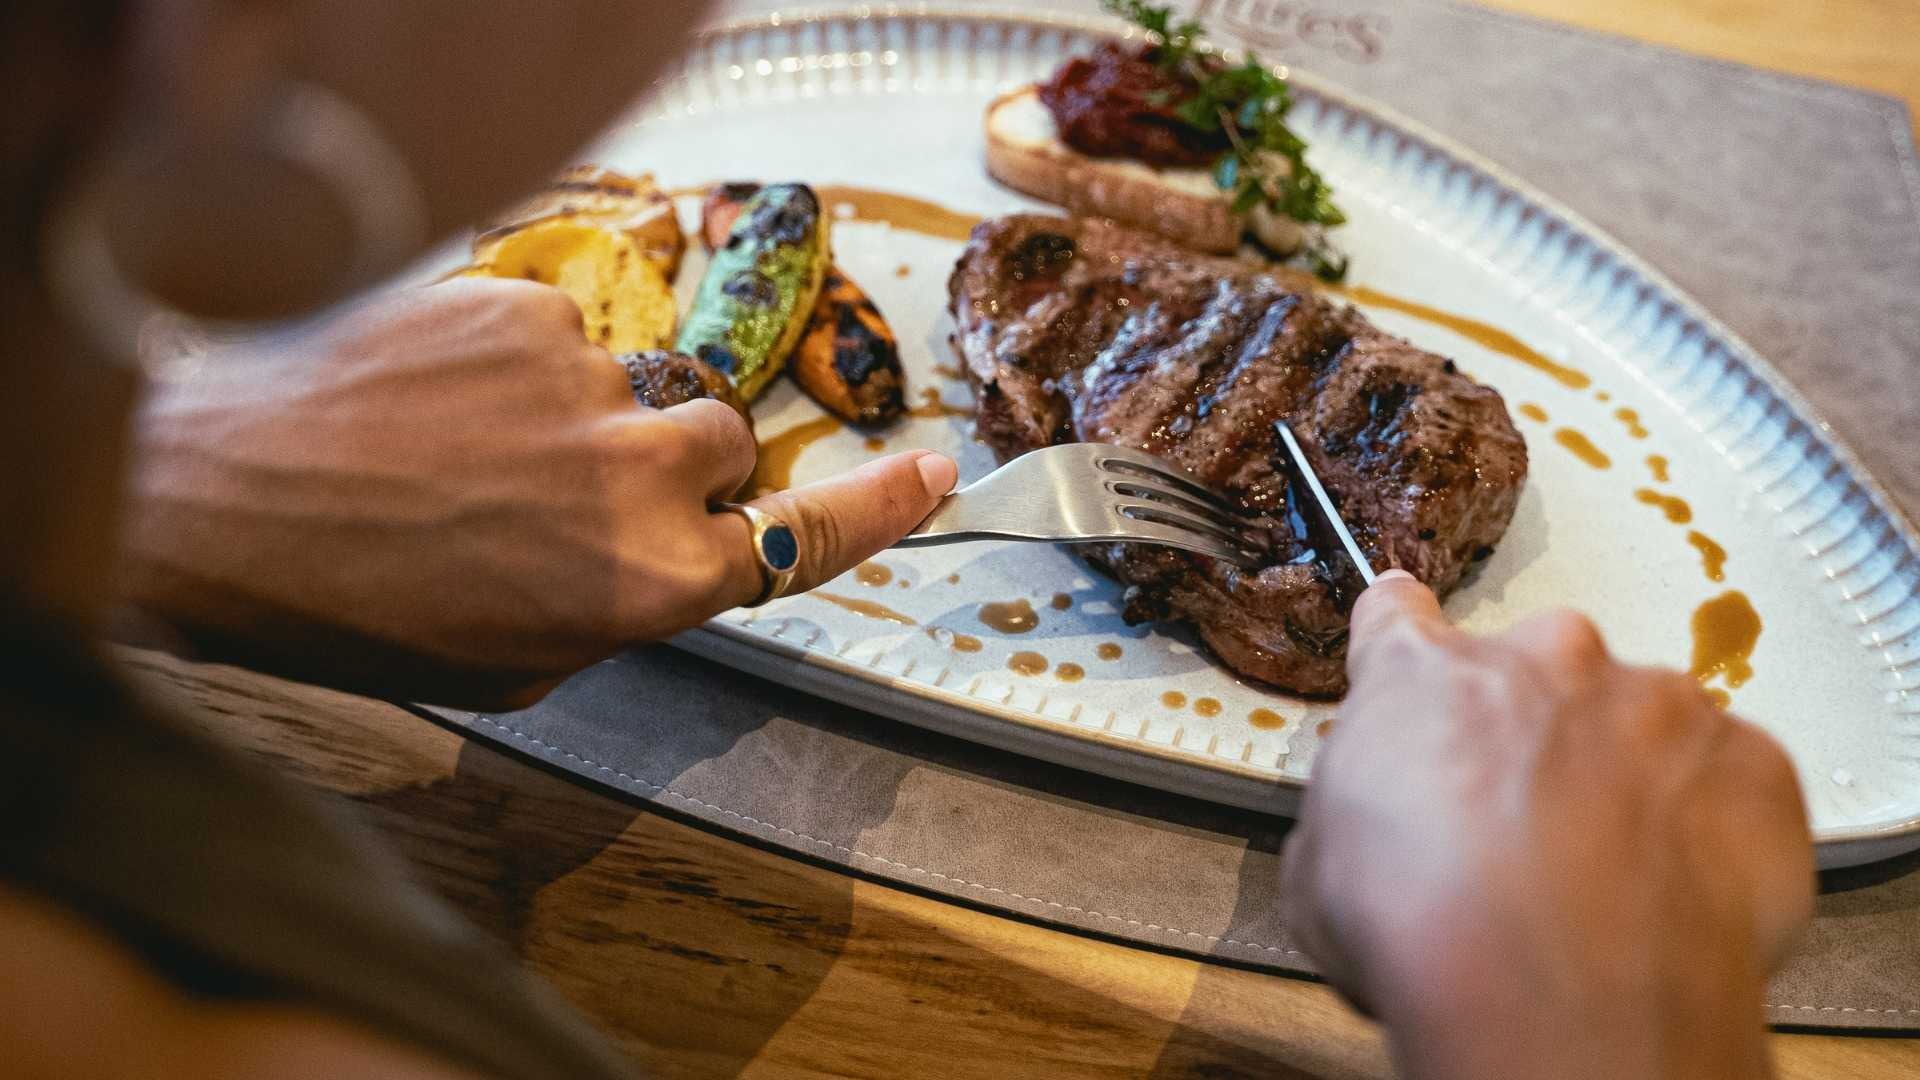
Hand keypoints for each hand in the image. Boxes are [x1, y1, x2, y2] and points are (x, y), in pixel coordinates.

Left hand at [120, 278, 955, 707]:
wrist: (218, 509)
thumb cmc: (357, 614)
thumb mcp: (517, 666)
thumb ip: (618, 608)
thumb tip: (651, 556)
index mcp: (652, 585)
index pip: (803, 538)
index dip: (882, 507)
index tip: (938, 471)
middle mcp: (643, 478)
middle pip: (717, 441)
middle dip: (664, 463)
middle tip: (565, 490)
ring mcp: (590, 383)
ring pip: (640, 382)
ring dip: (585, 411)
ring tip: (473, 446)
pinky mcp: (528, 307)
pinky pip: (560, 330)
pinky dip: (513, 359)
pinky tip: (433, 397)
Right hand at [1280, 571, 1812, 1079]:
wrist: (1560, 1000)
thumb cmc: (1430, 932)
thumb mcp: (1317, 873)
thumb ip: (1353, 813)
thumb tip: (1366, 835)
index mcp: (1426, 674)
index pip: (1399, 615)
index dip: (1402, 640)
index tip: (1414, 652)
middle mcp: (1549, 661)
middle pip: (1540, 671)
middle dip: (1532, 733)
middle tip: (1518, 824)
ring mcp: (1661, 706)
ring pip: (1644, 722)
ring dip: (1625, 778)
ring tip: (1604, 876)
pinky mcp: (1753, 766)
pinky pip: (1732, 781)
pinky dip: (1709, 828)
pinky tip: (1672, 893)